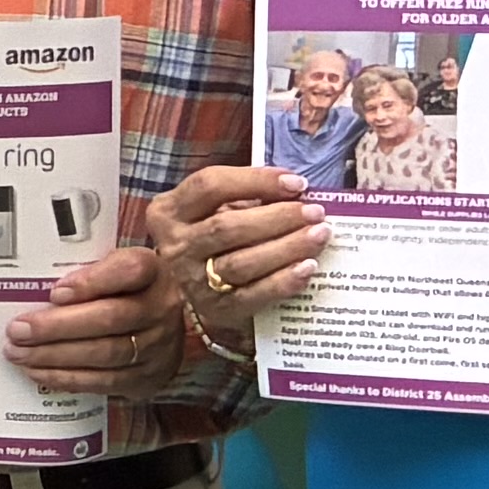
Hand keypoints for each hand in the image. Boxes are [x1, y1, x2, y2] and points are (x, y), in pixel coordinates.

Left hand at [7, 236, 198, 401]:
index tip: (56, 291)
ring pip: (105, 353)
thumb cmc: (126, 289)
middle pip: (110, 318)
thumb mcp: (114, 264)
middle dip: (58, 326)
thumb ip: (88, 263)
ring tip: (19, 352)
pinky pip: (104, 381)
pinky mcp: (147, 377)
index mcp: (153, 272)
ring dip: (55, 355)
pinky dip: (67, 377)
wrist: (164, 326)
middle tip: (18, 329)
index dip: (92, 281)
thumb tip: (44, 274)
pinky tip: (38, 370)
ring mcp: (158, 346)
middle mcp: (160, 309)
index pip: (130, 270)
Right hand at [150, 162, 333, 345]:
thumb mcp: (216, 210)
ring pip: (240, 262)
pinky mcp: (215, 308)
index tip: (297, 183)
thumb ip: (245, 196)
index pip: (209, 186)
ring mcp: (192, 281)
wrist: (202, 291)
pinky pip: (252, 295)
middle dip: (277, 217)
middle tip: (315, 212)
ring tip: (319, 235)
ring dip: (286, 247)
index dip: (254, 180)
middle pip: (227, 227)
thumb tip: (295, 190)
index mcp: (169, 211)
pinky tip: (307, 268)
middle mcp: (175, 246)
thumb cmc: (217, 239)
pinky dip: (283, 281)